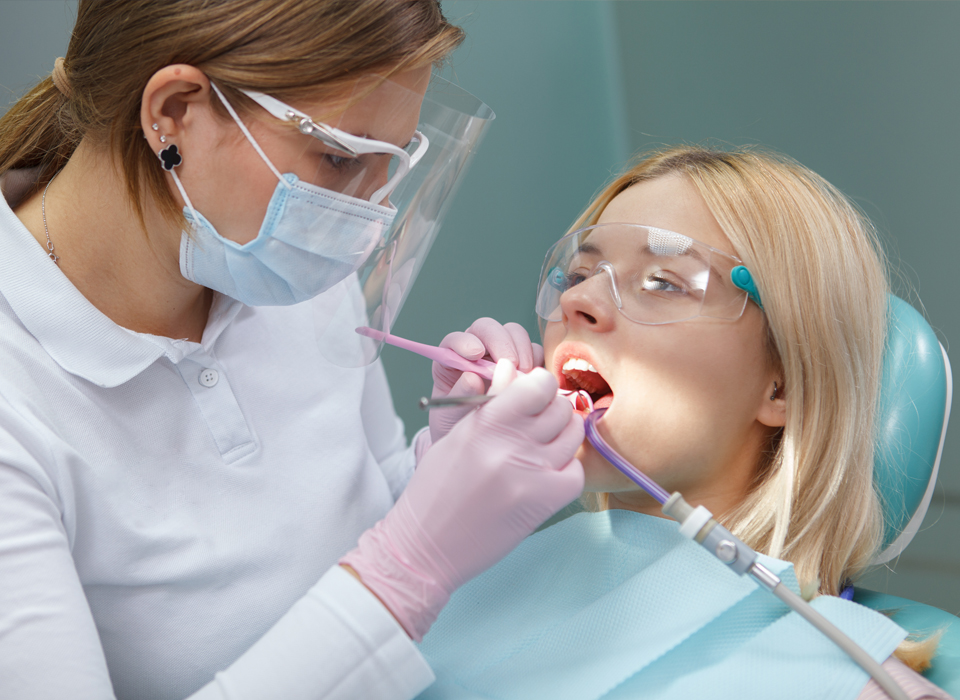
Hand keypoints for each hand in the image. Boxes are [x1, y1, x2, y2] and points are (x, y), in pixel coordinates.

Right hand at [340, 361, 583, 639]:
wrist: (427, 545)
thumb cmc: (436, 489)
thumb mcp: (456, 436)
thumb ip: (489, 405)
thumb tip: (513, 370)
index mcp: (485, 423)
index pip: (538, 385)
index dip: (541, 385)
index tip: (535, 393)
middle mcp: (510, 445)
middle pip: (560, 408)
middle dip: (553, 410)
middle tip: (539, 423)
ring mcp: (531, 474)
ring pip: (572, 435)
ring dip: (562, 438)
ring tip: (542, 449)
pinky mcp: (544, 502)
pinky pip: (575, 471)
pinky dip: (566, 470)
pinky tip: (546, 475)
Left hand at [428, 318, 544, 445]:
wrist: (477, 443)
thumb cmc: (458, 425)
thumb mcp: (451, 416)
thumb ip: (460, 396)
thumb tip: (472, 378)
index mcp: (452, 360)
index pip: (456, 339)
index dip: (465, 341)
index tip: (475, 354)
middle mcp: (477, 352)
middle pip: (488, 328)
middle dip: (501, 342)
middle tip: (510, 364)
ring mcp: (501, 355)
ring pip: (514, 334)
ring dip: (522, 350)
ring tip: (522, 375)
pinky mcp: (523, 363)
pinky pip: (534, 350)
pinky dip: (537, 361)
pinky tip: (533, 380)